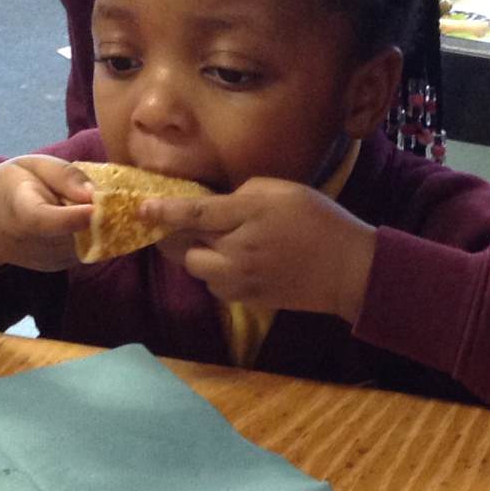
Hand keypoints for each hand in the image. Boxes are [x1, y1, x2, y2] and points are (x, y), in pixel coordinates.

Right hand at [0, 156, 93, 271]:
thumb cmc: (12, 185)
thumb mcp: (32, 165)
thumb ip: (63, 174)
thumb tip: (94, 193)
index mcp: (20, 212)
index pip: (45, 221)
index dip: (72, 218)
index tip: (97, 207)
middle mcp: (32, 243)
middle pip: (75, 233)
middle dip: (97, 216)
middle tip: (96, 195)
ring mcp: (47, 260)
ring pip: (87, 244)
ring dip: (95, 225)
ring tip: (80, 206)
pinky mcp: (59, 267)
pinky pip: (87, 251)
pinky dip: (90, 235)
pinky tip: (78, 221)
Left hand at [140, 178, 376, 321]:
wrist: (349, 268)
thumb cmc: (320, 220)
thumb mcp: (282, 190)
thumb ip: (243, 196)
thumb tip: (215, 206)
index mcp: (248, 215)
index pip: (195, 214)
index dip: (164, 211)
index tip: (141, 209)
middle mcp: (239, 250)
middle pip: (187, 250)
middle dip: (180, 239)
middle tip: (184, 227)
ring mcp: (243, 279)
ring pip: (200, 272)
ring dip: (201, 259)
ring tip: (219, 246)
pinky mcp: (249, 299)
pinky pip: (218, 288)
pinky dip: (218, 276)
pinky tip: (237, 264)